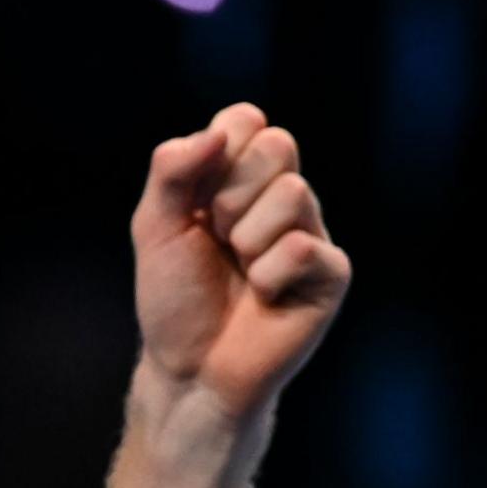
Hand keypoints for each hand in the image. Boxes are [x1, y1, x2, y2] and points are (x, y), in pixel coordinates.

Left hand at [130, 103, 351, 418]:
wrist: (189, 367)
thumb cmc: (175, 297)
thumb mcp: (155, 226)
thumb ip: (172, 170)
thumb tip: (218, 133)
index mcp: (242, 177)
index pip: (247, 120)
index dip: (216, 152)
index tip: (196, 200)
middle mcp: (283, 198)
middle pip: (277, 145)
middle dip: (230, 195)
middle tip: (218, 238)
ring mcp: (312, 233)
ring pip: (293, 193)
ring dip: (247, 238)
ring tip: (241, 269)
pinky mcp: (332, 273)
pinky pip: (303, 247)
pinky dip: (268, 275)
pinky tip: (263, 296)